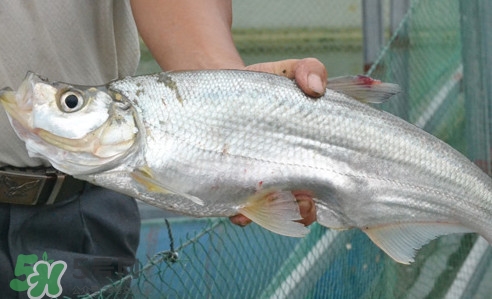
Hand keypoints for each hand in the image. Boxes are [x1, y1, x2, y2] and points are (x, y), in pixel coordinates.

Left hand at [230, 58, 325, 227]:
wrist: (216, 88)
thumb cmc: (260, 86)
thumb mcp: (286, 72)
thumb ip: (308, 70)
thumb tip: (315, 88)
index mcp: (302, 156)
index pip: (321, 187)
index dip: (323, 197)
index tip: (315, 191)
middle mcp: (282, 174)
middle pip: (299, 208)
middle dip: (301, 211)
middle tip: (299, 199)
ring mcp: (254, 181)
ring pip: (266, 212)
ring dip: (267, 215)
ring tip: (260, 206)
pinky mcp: (228, 183)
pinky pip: (236, 208)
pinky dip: (239, 212)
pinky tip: (237, 207)